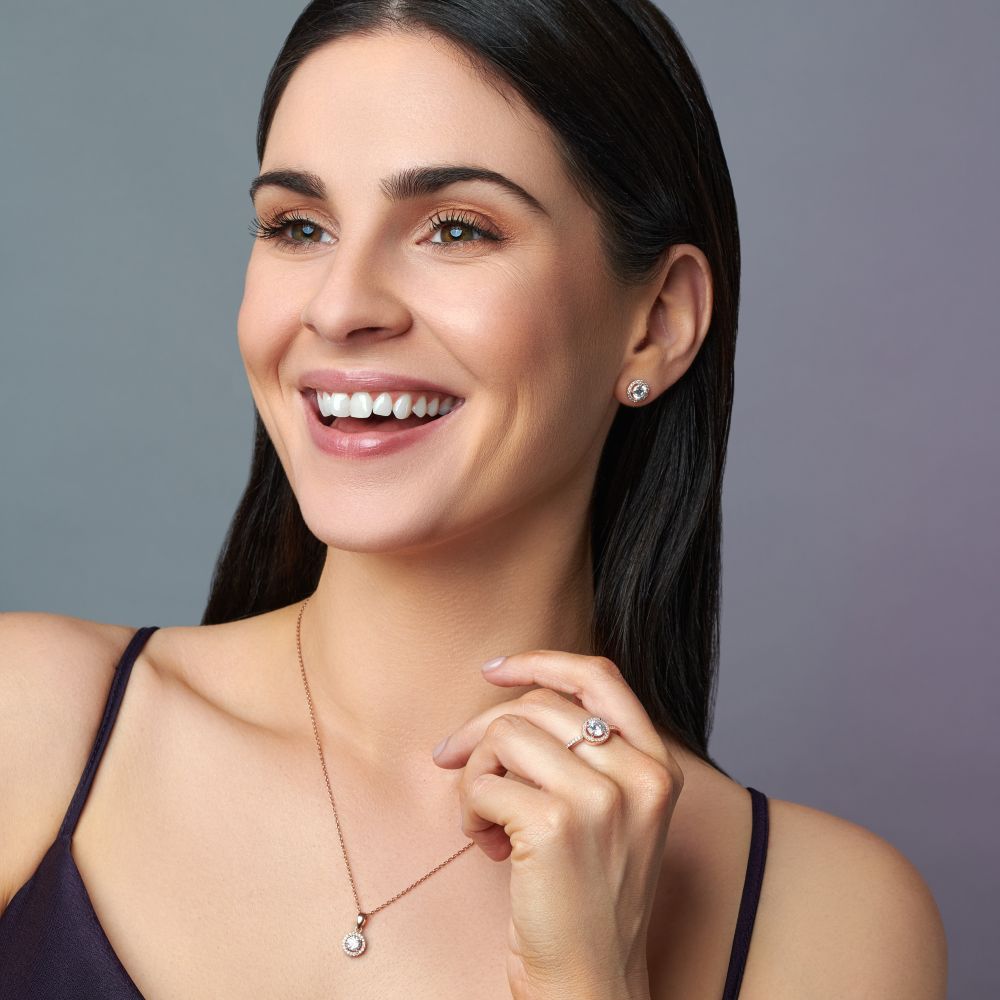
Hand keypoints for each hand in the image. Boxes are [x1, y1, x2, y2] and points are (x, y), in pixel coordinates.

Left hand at [431, 651, 683, 999]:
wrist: (589, 981)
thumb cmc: (587, 897)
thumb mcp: (613, 814)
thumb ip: (584, 753)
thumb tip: (507, 696)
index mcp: (657, 767)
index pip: (600, 676)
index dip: (541, 661)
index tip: (495, 670)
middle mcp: (639, 776)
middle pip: (538, 703)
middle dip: (483, 731)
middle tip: (454, 763)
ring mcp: (601, 799)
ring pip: (505, 733)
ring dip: (475, 775)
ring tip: (482, 820)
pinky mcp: (556, 826)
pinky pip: (484, 783)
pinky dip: (468, 810)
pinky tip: (484, 846)